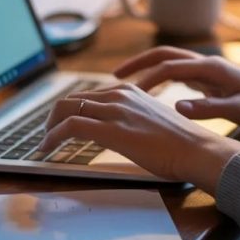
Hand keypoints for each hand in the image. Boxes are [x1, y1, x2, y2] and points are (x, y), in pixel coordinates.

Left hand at [40, 84, 239, 192]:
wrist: (196, 148)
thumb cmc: (180, 142)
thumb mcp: (152, 120)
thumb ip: (132, 118)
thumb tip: (117, 131)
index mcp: (130, 90)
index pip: (88, 95)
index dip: (69, 110)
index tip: (61, 125)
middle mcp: (120, 95)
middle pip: (72, 99)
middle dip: (53, 117)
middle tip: (47, 135)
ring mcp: (115, 110)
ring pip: (67, 109)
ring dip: (49, 128)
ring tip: (44, 144)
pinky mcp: (112, 129)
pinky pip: (71, 126)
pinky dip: (53, 137)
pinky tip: (47, 149)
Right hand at [113, 46, 239, 143]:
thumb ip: (209, 108)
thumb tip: (177, 107)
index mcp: (212, 67)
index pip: (170, 68)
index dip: (146, 78)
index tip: (125, 92)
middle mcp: (207, 64)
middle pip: (165, 56)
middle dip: (140, 63)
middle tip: (114, 77)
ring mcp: (208, 70)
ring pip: (170, 63)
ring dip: (148, 69)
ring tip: (124, 84)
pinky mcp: (210, 80)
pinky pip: (178, 74)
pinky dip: (160, 79)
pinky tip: (151, 93)